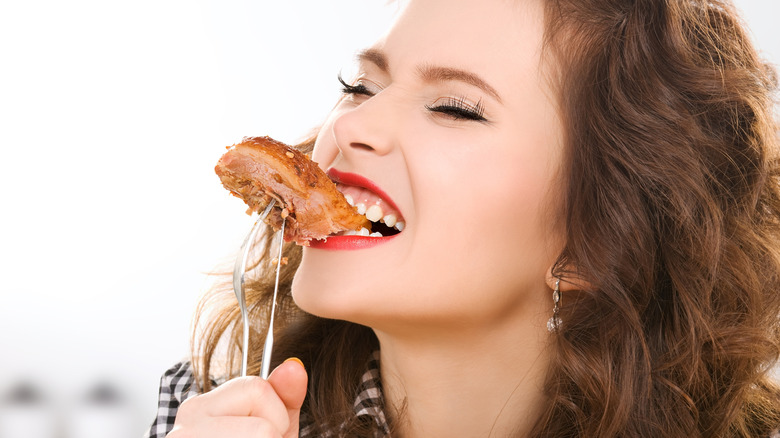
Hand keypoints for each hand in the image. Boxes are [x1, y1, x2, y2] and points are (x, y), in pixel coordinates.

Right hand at [167, 358, 307, 437]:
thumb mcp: (273, 432)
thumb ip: (284, 401)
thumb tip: (295, 366)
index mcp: (200, 408)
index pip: (257, 388)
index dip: (275, 419)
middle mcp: (185, 420)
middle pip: (260, 405)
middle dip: (273, 434)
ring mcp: (183, 437)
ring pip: (263, 432)